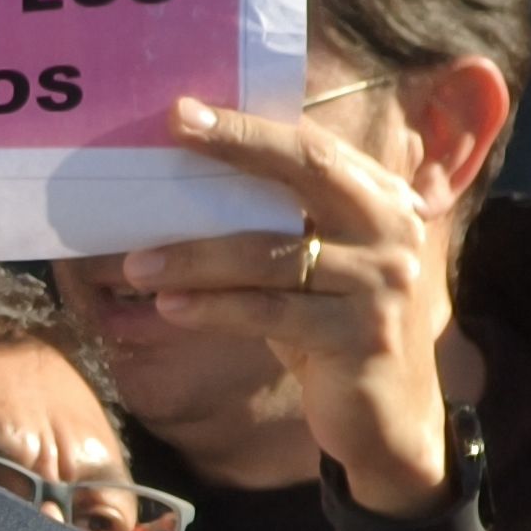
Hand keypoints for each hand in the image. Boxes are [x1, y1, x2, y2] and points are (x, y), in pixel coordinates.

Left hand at [128, 93, 454, 506]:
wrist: (389, 419)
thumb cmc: (332, 330)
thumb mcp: (313, 269)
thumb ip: (279, 223)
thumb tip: (187, 183)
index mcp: (381, 198)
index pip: (312, 146)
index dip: (250, 127)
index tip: (184, 111)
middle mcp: (392, 228)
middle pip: (307, 171)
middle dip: (236, 146)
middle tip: (173, 132)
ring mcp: (382, 282)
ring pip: (272, 255)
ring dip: (197, 257)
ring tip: (138, 263)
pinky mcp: (361, 335)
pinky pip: (271, 312)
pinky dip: (215, 309)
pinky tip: (170, 307)